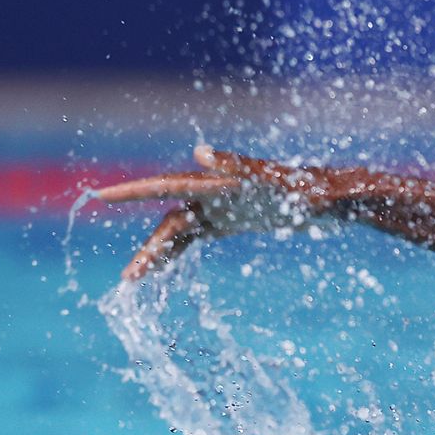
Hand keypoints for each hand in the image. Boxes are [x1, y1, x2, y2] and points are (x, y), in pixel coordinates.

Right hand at [96, 144, 345, 279]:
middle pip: (169, 220)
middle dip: (147, 248)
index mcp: (219, 183)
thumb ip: (240, 166)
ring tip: (134, 281)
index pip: (167, 186)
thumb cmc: (309, 188)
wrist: (331, 198)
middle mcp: (214, 192)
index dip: (133, 191)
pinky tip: (160, 272)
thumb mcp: (279, 181)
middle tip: (128, 279)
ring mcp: (220, 207)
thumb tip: (200, 152)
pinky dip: (175, 254)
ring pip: (177, 232)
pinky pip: (193, 238)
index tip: (102, 195)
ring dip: (156, 254)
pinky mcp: (229, 220)